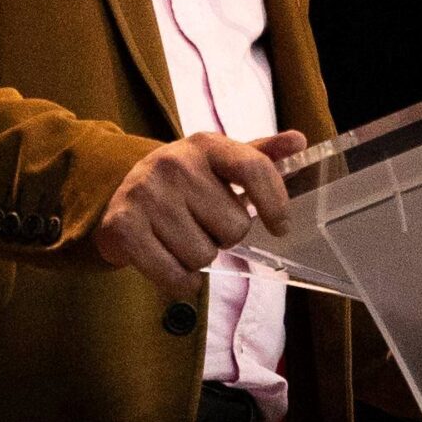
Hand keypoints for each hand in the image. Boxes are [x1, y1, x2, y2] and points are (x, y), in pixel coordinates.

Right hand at [94, 129, 308, 297]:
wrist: (122, 196)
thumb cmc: (184, 185)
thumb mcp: (220, 165)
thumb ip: (259, 156)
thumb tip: (299, 140)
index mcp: (205, 144)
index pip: (253, 167)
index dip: (275, 202)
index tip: (280, 227)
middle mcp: (174, 162)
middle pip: (233, 227)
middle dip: (224, 236)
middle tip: (204, 226)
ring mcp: (146, 193)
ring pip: (203, 255)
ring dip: (198, 259)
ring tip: (181, 239)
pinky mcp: (123, 226)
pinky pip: (174, 275)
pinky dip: (179, 281)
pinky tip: (170, 263)